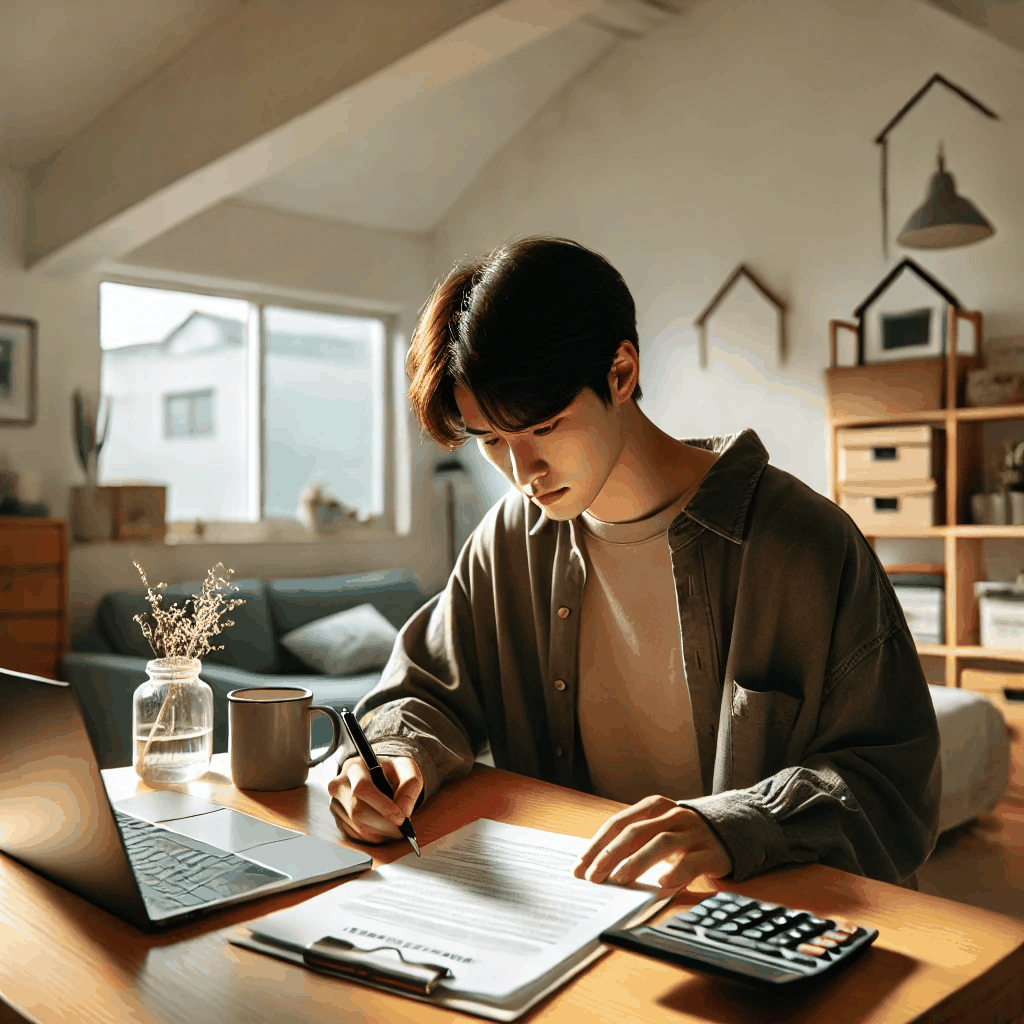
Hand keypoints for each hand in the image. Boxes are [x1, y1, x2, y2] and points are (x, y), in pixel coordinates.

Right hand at [328, 755, 423, 845]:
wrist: (376, 774)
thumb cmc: (392, 771)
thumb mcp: (407, 769)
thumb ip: (410, 784)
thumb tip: (404, 811)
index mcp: (355, 767)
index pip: (362, 788)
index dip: (382, 806)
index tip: (401, 819)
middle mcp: (339, 784)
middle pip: (357, 810)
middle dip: (383, 824)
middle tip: (402, 831)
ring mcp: (335, 803)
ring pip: (356, 826)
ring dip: (379, 833)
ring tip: (396, 829)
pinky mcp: (337, 818)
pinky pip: (353, 835)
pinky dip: (372, 837)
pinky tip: (383, 829)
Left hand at [571, 796, 732, 888]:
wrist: (733, 830)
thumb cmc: (683, 835)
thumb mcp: (658, 830)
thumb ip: (634, 842)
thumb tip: (596, 865)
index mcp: (655, 807)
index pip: (619, 823)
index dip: (597, 844)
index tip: (580, 866)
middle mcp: (673, 816)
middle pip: (636, 832)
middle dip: (610, 855)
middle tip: (593, 876)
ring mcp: (693, 833)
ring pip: (661, 843)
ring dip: (638, 861)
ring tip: (620, 879)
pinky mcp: (712, 852)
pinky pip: (692, 861)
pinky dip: (676, 872)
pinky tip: (663, 883)